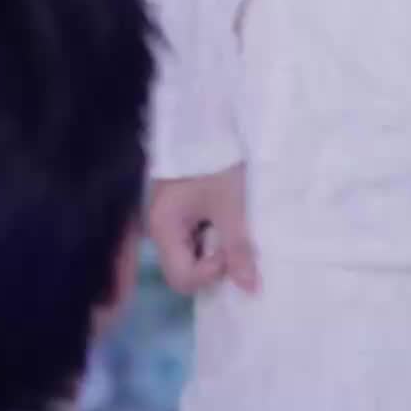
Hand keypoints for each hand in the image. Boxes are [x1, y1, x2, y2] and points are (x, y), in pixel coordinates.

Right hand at [149, 163, 258, 296]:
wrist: (205, 122)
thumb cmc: (216, 162)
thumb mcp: (231, 204)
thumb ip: (238, 247)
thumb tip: (250, 289)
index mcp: (164, 229)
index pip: (181, 278)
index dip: (211, 273)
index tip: (231, 249)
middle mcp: (160, 230)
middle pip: (184, 270)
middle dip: (213, 265)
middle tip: (235, 241)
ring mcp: (169, 220)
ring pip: (191, 255)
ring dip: (215, 251)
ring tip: (234, 229)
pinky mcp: (180, 211)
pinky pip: (195, 238)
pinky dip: (213, 237)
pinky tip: (228, 221)